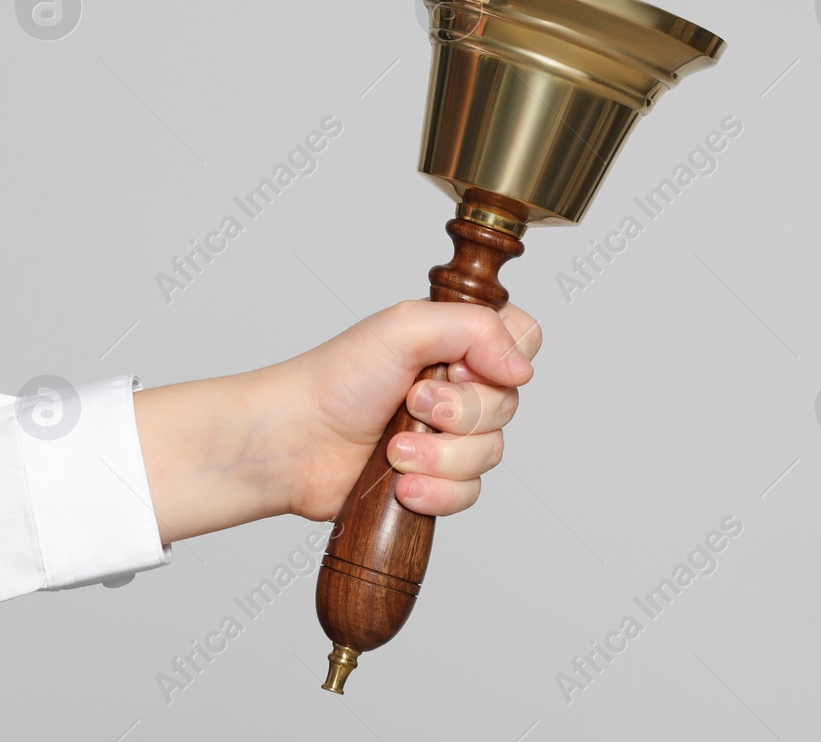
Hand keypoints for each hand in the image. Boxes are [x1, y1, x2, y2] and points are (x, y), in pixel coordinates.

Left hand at [133, 301, 540, 542]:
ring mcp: (450, 437)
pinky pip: (469, 494)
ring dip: (440, 455)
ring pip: (491, 454)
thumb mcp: (406, 326)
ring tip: (395, 448)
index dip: (504, 358)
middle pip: (509, 405)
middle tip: (413, 402)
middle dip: (460, 413)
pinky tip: (401, 484)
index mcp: (459, 342)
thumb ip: (476, 328)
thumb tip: (523, 369)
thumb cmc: (338, 378)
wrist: (295, 442)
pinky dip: (435, 491)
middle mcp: (461, 387)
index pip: (525, 338)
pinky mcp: (435, 480)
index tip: (460, 366)